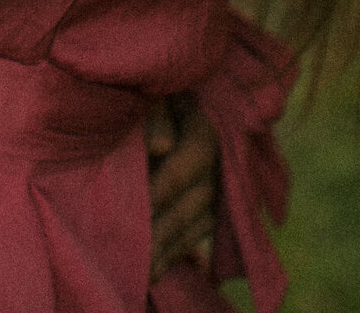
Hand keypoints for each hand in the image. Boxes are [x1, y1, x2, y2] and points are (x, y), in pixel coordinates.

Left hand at [147, 94, 218, 280]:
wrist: (196, 87)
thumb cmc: (166, 86)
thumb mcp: (159, 90)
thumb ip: (157, 115)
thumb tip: (159, 148)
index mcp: (207, 132)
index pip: (182, 169)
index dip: (158, 192)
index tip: (133, 214)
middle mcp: (222, 164)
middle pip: (191, 204)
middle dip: (161, 231)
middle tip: (133, 257)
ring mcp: (225, 185)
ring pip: (199, 224)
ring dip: (171, 248)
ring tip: (143, 272)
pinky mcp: (223, 201)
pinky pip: (204, 230)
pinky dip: (182, 250)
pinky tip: (159, 267)